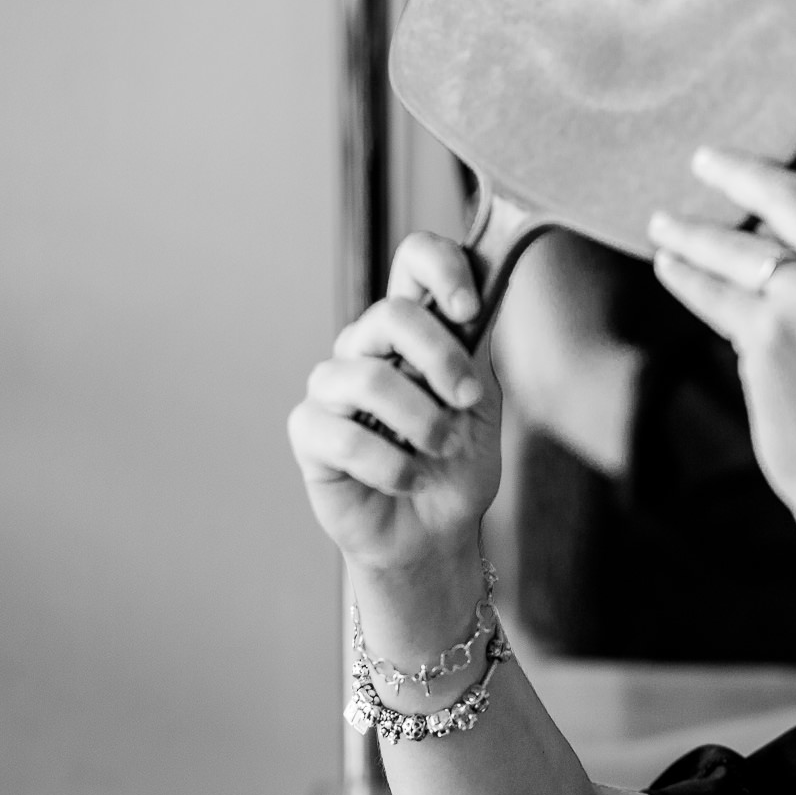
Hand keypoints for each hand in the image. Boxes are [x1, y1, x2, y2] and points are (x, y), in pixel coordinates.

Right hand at [286, 232, 502, 578]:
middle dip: (441, 358)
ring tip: (441, 452)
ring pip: (368, 378)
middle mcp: (366, 348)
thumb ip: (475, 349)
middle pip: (391, 314)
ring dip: (422, 422)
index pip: (413, 261)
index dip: (440, 268)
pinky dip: (391, 466)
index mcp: (412, 330)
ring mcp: (332, 387)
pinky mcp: (309, 432)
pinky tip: (409, 481)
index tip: (469, 308)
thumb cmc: (455, 465)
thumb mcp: (481, 403)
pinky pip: (344, 435)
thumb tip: (486, 293)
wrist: (434, 533)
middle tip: (466, 400)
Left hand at [647, 43, 795, 524]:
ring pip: (739, 246)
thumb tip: (772, 218)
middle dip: (739, 171)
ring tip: (664, 228)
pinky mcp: (770, 332)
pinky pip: (713, 290)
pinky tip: (670, 268)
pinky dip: (687, 278)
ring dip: (693, 235)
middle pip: (790, 192)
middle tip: (702, 159)